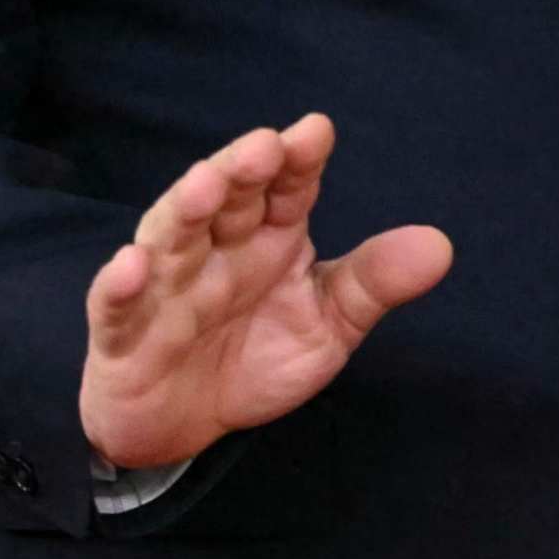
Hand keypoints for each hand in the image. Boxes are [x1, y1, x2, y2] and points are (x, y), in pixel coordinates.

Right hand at [78, 113, 450, 471]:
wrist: (186, 426)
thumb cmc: (255, 356)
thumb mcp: (328, 324)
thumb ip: (374, 283)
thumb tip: (441, 245)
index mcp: (268, 237)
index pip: (286, 189)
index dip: (298, 161)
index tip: (317, 132)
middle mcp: (215, 249)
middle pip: (226, 200)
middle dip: (242, 170)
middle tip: (265, 146)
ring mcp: (164, 287)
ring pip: (170, 238)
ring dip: (184, 209)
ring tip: (206, 185)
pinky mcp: (123, 333)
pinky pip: (117, 306)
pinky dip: (121, 285)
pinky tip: (132, 265)